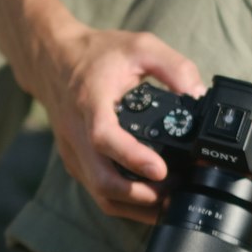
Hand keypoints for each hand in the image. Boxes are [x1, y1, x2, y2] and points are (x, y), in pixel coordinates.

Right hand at [34, 24, 205, 222]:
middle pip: (102, 179)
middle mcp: (77, 132)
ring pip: (100, 193)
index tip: (160, 169)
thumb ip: (174, 66)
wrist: (52, 60)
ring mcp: (73, 151)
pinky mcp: (75, 162)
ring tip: (168, 201)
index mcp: (91, 101)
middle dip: (140, 195)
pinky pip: (97, 191)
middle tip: (174, 192)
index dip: (132, 157)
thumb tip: (198, 94)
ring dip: (134, 205)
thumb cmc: (97, 54)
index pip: (104, 137)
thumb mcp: (140, 45)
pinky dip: (124, 202)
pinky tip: (150, 198)